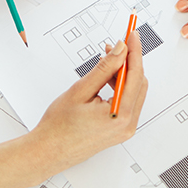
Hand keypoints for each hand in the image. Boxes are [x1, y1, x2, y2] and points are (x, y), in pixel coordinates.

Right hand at [29, 31, 146, 168]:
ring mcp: (124, 129)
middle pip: (138, 83)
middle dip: (128, 61)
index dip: (134, 51)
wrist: (48, 152)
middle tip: (115, 45)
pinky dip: (120, 87)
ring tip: (105, 60)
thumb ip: (104, 69)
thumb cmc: (58, 127)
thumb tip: (120, 51)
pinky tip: (106, 78)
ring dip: (124, 73)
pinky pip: (127, 102)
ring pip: (134, 92)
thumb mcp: (81, 91)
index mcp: (120, 114)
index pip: (135, 75)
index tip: (131, 35)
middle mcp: (127, 124)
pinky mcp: (119, 129)